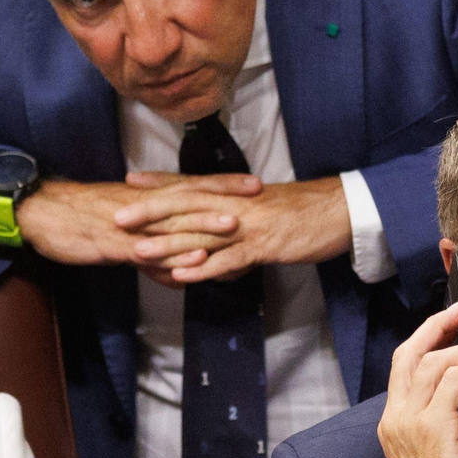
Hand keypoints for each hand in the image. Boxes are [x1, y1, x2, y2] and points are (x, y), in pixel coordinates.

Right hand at [16, 176, 259, 271]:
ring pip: (172, 222)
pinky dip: (172, 253)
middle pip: (189, 197)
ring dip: (203, 223)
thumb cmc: (78, 219)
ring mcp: (130, 225)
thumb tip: (176, 263)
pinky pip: (148, 249)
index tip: (253, 182)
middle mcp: (142, 206)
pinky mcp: (115, 243)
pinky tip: (192, 258)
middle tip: (258, 192)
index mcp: (145, 197)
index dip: (222, 184)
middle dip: (224, 194)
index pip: (191, 186)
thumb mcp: (120, 230)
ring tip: (235, 226)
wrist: (41, 214)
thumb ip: (150, 245)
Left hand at [115, 173, 351, 282]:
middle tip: (118, 217)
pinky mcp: (263, 247)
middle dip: (151, 212)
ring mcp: (248, 226)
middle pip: (187, 206)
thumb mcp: (266, 207)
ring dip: (169, 244)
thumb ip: (239, 213)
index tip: (130, 180)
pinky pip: (229, 259)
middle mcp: (236, 205)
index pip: (192, 184)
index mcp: (235, 194)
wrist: (339, 212)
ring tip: (139, 251)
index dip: (160, 183)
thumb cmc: (304, 211)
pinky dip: (205, 268)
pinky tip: (183, 277)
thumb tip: (220, 224)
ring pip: (201, 234)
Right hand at [377, 302, 457, 457]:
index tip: (451, 317)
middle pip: (412, 352)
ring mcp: (411, 422)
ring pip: (438, 363)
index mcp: (393, 420)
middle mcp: (395, 417)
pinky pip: (457, 382)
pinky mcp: (434, 430)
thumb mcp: (435, 450)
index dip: (426, 334)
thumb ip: (440, 417)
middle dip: (440, 325)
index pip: (403, 363)